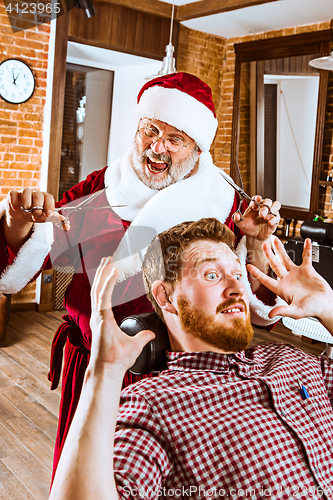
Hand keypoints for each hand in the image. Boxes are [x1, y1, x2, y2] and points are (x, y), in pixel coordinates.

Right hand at [6, 188, 69, 229]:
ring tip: (26, 210)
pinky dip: (15, 201)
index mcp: (45, 197)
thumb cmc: (37, 214)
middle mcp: (35, 193)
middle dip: (38, 208)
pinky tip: (17, 209)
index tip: (48, 215)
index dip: (50, 205)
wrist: (23, 215)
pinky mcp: (13, 195)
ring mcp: (24, 193)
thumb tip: (67, 227)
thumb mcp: (47, 217)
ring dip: (27, 202)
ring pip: (26, 191)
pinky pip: (13, 193)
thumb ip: (57, 220)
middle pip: (38, 195)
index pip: (49, 197)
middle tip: (36, 216)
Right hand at [89, 257, 154, 374]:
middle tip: (107, 258)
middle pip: (98, 289)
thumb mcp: (135, 345)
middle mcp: (98, 316)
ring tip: (107, 260)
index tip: (110, 269)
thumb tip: (151, 334)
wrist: (108, 370)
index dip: (105, 281)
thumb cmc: (117, 360)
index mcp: (103, 319)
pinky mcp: (100, 319)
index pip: (103, 295)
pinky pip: (103, 297)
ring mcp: (97, 317)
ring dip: (103, 274)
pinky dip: (107, 283)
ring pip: (98, 289)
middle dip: (102, 272)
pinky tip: (112, 272)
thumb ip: (142, 337)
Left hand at [234, 195, 280, 241]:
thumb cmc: (248, 227)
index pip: (257, 198)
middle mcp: (263, 208)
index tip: (257, 199)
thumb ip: (237, 219)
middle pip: (267, 201)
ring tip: (266, 217)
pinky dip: (274, 219)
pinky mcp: (275, 220)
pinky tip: (269, 222)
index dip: (257, 198)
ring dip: (272, 209)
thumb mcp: (241, 224)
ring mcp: (270, 213)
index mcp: (254, 206)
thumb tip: (236, 215)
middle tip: (261, 213)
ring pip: (276, 205)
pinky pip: (277, 217)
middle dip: (265, 206)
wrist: (254, 237)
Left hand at [247, 238, 332, 326]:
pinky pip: (306, 257)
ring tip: (275, 239)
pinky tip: (306, 241)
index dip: (257, 273)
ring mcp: (297, 274)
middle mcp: (287, 280)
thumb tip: (270, 315)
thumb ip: (283, 311)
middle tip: (263, 244)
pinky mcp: (308, 270)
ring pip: (286, 259)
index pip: (266, 280)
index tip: (248, 266)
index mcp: (282, 289)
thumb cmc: (312, 310)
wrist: (325, 306)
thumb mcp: (296, 312)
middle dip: (269, 254)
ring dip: (281, 249)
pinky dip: (306, 249)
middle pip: (275, 265)